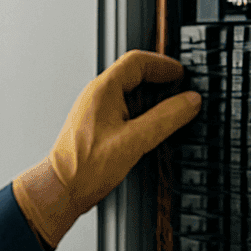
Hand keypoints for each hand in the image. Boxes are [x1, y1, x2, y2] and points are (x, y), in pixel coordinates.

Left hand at [13, 50, 200, 248]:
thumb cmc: (85, 168)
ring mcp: (96, 111)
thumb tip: (189, 101)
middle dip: (160, 82)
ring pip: (130, 94)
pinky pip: (124, 111)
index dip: (163, 64)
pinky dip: (142, 114)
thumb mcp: (135, 140)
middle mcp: (97, 96)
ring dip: (152, 100)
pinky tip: (151, 130)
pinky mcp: (97, 127)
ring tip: (172, 113)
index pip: (137, 61)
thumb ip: (165, 118)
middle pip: (134, 75)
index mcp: (104, 90)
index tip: (182, 74)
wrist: (62, 190)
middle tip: (181, 93)